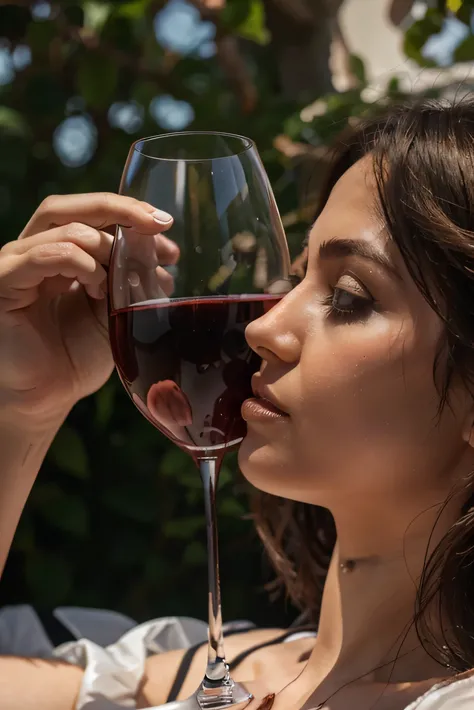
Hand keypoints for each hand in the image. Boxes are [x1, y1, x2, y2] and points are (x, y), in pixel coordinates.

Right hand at [0, 193, 174, 429]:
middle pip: (70, 207)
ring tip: (119, 277)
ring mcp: (16, 264)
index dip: (129, 215)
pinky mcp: (5, 282)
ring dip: (102, 245)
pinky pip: (43, 254)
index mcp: (59, 254)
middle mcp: (34, 252)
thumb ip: (132, 282)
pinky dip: (79, 262)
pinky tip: (97, 284)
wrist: (43, 398)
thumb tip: (166, 261)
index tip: (165, 229)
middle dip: (119, 209)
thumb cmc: (75, 357)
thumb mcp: (114, 313)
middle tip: (157, 224)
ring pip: (63, 226)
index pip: (90, 215)